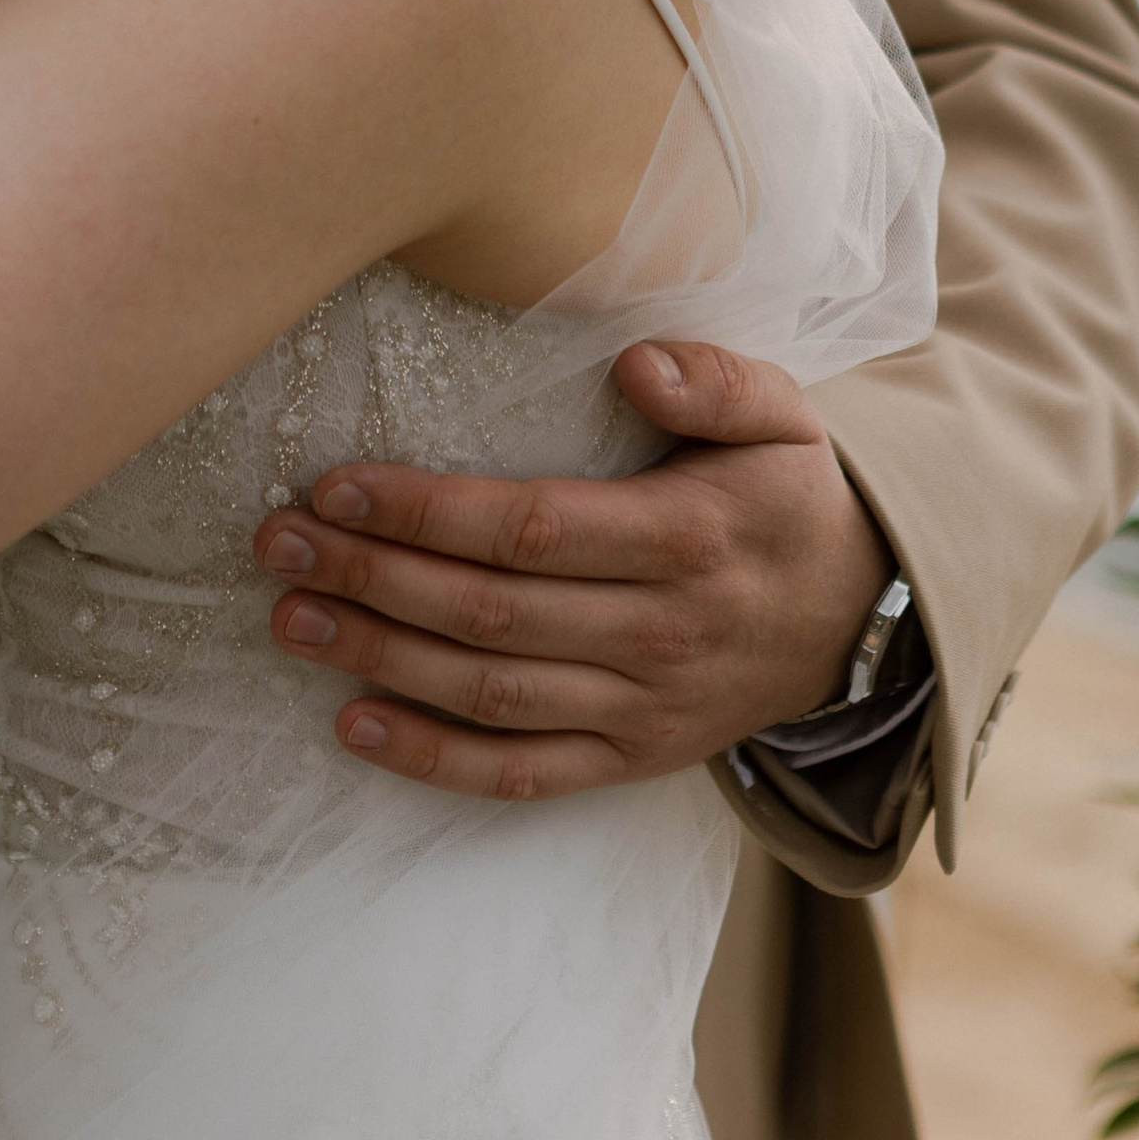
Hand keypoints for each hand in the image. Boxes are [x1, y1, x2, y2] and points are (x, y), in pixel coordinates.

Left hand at [251, 337, 895, 799]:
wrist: (860, 622)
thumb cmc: (786, 498)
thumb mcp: (784, 416)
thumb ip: (715, 380)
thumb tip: (633, 365)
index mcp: (684, 540)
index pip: (529, 528)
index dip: (426, 512)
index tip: (336, 486)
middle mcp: (657, 633)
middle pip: (489, 612)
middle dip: (372, 578)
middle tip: (278, 546)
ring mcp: (640, 710)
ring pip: (490, 693)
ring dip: (379, 659)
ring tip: (290, 619)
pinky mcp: (627, 761)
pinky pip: (520, 774)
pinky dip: (432, 760)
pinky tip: (352, 726)